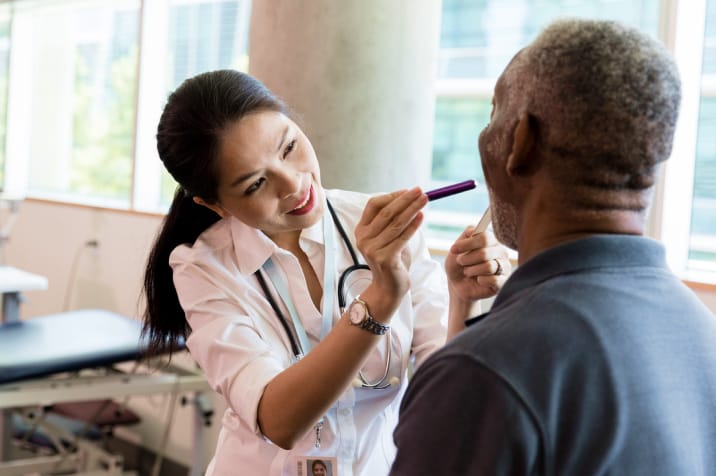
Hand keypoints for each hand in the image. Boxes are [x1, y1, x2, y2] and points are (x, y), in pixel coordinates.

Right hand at [354, 187, 427, 318]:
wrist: (389, 287)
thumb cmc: (392, 259)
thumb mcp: (388, 237)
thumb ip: (392, 220)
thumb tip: (410, 197)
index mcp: (361, 230)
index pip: (373, 205)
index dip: (391, 196)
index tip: (409, 191)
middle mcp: (363, 238)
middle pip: (386, 212)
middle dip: (405, 200)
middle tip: (420, 190)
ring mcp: (372, 249)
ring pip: (396, 224)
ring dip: (412, 209)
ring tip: (425, 200)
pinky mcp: (384, 258)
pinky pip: (402, 238)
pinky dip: (413, 226)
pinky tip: (422, 217)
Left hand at [445, 226, 510, 301]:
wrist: (458, 286)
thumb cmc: (458, 266)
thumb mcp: (455, 250)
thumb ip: (464, 238)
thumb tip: (472, 231)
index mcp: (491, 241)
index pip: (485, 237)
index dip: (468, 244)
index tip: (454, 249)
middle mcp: (500, 251)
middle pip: (485, 252)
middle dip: (467, 259)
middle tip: (461, 262)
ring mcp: (504, 266)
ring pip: (489, 266)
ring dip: (472, 270)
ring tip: (468, 272)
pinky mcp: (504, 281)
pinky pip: (494, 279)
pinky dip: (481, 281)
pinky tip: (479, 280)